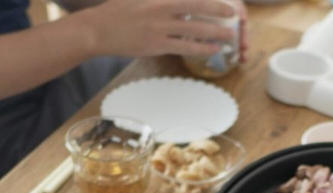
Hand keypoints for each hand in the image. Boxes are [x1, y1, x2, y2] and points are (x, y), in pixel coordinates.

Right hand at [85, 0, 244, 57]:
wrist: (98, 29)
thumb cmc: (118, 11)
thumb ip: (161, 0)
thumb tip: (181, 3)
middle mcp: (160, 7)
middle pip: (196, 6)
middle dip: (217, 9)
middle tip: (234, 13)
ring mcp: (159, 27)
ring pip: (193, 29)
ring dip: (214, 32)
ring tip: (230, 36)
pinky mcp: (157, 44)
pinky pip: (184, 47)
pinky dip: (200, 47)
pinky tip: (212, 49)